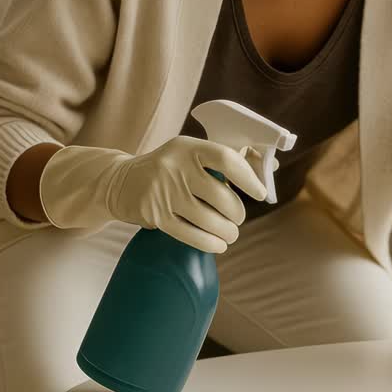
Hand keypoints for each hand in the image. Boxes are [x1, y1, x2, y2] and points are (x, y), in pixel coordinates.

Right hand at [38, 137, 266, 252]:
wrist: (120, 182)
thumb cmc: (170, 169)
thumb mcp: (191, 154)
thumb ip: (228, 159)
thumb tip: (270, 167)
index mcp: (189, 147)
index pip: (226, 159)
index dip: (248, 178)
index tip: (260, 193)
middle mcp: (175, 166)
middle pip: (220, 195)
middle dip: (236, 213)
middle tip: (238, 219)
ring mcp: (163, 191)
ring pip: (207, 219)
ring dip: (226, 232)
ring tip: (230, 234)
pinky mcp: (155, 214)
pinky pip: (190, 234)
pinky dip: (209, 243)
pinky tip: (218, 245)